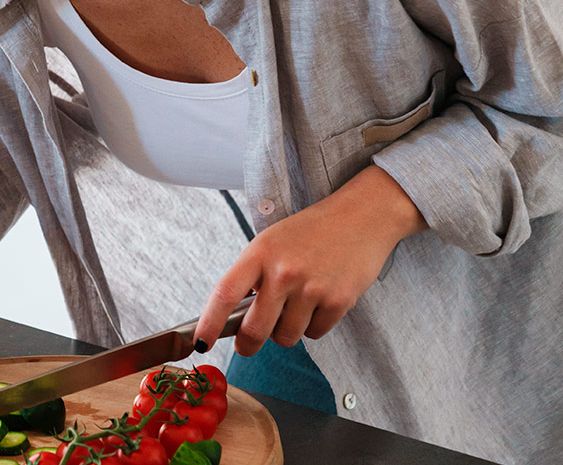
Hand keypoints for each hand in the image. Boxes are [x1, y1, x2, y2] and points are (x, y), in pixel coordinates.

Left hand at [194, 166, 425, 355]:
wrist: (362, 217)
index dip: (209, 323)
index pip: (225, 294)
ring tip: (296, 307)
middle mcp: (283, 271)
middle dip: (248, 345)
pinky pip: (315, 334)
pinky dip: (314, 326)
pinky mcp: (338, 301)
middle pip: (254, 330)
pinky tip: (319, 302)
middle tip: (248, 345)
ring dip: (286, 332)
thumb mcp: (272, 242)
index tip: (200, 343)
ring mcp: (312, 287)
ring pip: (285, 337)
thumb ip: (254, 275)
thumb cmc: (312, 231)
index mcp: (260, 252)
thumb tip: (235, 318)